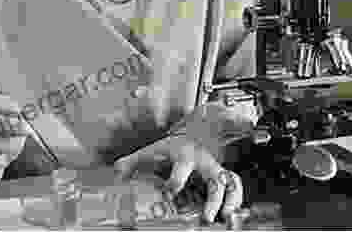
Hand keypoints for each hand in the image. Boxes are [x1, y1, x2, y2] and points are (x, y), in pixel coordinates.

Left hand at [114, 135, 242, 222]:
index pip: (181, 169)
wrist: (190, 133)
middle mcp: (203, 162)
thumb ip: (131, 162)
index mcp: (183, 155)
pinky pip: (235, 184)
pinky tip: (233, 212)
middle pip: (214, 178)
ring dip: (231, 200)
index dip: (174, 182)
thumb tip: (115, 172)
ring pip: (230, 182)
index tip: (168, 192)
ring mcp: (214, 168)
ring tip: (227, 218)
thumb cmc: (167, 149)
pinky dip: (237, 198)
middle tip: (209, 218)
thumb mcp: (150, 151)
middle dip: (213, 199)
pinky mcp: (221, 175)